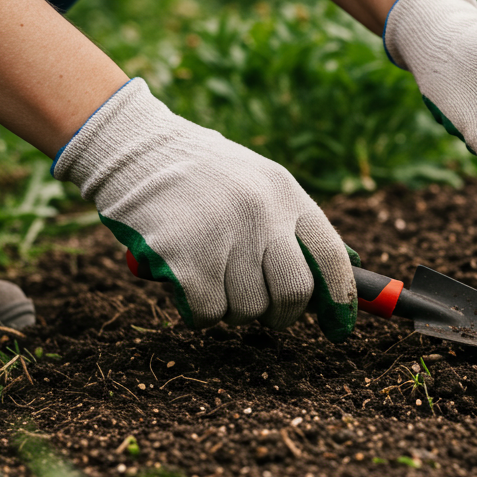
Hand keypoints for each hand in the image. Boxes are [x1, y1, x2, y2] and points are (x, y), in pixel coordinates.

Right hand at [52, 79, 356, 339]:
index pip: (331, 257)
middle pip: (294, 294)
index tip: (339, 328)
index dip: (340, 300)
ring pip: (248, 310)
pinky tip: (185, 281)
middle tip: (264, 310)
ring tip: (210, 274)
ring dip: (230, 307)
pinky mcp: (184, 257)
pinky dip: (198, 311)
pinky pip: (208, 314)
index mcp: (286, 192)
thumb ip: (289, 229)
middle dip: (281, 314)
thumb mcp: (258, 183)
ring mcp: (223, 234)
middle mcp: (261, 212)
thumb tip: (322, 292)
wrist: (135, 148)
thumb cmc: (201, 176)